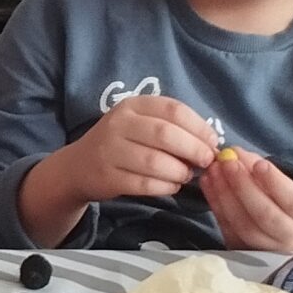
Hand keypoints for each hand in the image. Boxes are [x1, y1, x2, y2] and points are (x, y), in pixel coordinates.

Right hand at [46, 95, 221, 201]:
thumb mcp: (141, 125)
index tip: (213, 142)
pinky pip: (144, 184)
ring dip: (179, 171)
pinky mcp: (107, 177)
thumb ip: (171, 128)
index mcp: (132, 105)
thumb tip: (210, 144)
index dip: (199, 127)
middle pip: (165, 135)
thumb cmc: (121, 144)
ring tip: (187, 175)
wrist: (78, 166)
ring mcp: (110, 151)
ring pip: (155, 162)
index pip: (173, 110)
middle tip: (206, 162)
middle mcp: (119, 124)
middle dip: (193, 150)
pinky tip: (172, 186)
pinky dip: (165, 187)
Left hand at [201, 148, 292, 253]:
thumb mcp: (281, 182)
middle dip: (244, 186)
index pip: (292, 200)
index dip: (275, 182)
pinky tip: (208, 184)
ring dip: (224, 195)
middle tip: (228, 163)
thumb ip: (260, 167)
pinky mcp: (243, 250)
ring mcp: (266, 247)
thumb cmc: (282, 200)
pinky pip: (227, 228)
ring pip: (244, 224)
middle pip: (265, 214)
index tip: (259, 164)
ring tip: (213, 171)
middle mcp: (289, 234)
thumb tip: (235, 153)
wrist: (280, 232)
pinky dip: (216, 205)